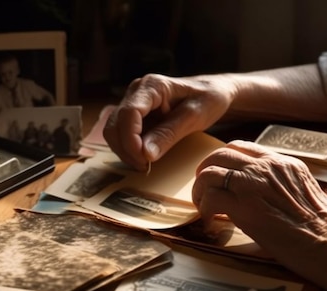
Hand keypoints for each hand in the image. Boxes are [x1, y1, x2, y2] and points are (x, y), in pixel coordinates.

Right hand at [103, 73, 234, 170]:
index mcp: (152, 86)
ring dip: (125, 152)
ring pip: (113, 131)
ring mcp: (133, 102)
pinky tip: (145, 158)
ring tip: (146, 164)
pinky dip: (128, 149)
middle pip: (115, 124)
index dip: (130, 140)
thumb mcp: (194, 117)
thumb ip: (169, 134)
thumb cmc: (208, 99)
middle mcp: (137, 92)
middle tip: (146, 167)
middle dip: (126, 149)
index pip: (128, 113)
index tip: (143, 160)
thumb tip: (145, 154)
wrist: (212, 92)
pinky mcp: (133, 115)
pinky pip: (121, 134)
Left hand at [191, 140, 326, 289]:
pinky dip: (205, 209)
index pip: (242, 147)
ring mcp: (254, 184)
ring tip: (204, 207)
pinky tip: (211, 221)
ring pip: (209, 173)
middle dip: (205, 171)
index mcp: (282, 163)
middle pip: (220, 154)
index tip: (217, 175)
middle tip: (202, 189)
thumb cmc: (325, 229)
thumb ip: (281, 186)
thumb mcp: (304, 193)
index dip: (223, 160)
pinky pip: (210, 198)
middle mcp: (266, 167)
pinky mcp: (245, 207)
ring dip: (200, 191)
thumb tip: (264, 195)